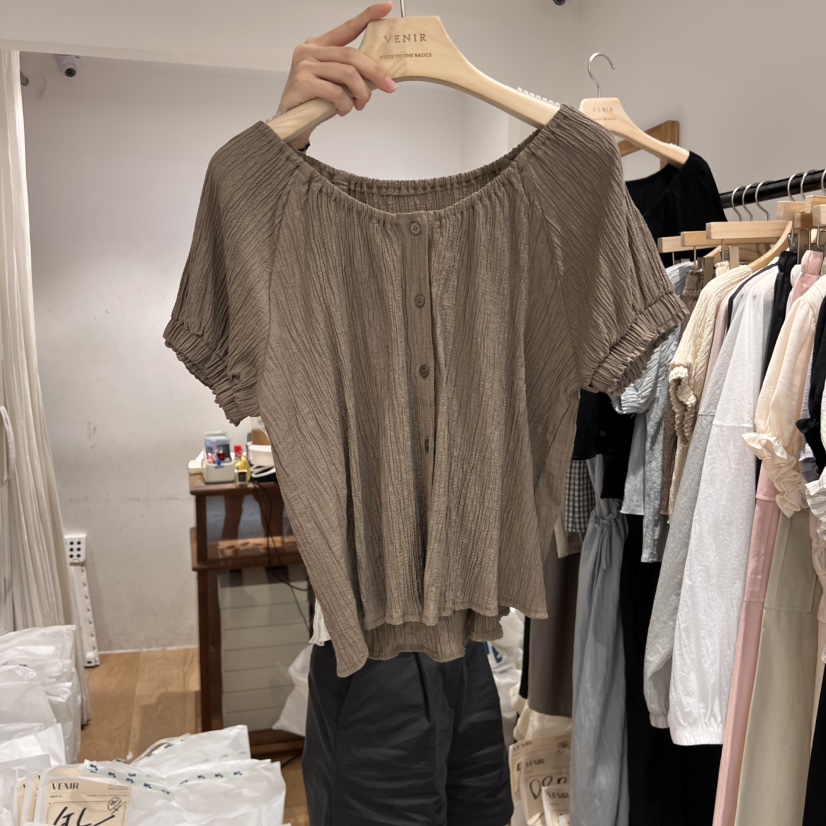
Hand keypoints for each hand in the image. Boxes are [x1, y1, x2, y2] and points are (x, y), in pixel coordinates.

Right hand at [277, 2, 397, 148]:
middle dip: (375, 72)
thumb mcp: (335, 82)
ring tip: (360, 105)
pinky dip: (345, 104)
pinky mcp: (302, 82)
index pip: (346, 28)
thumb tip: (378, 76)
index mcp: (319, 45)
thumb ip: (349, 73)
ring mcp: (304, 65)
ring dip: (361, 93)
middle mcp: (310, 50)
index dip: (367, 17)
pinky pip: (336, 92)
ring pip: (347, 74)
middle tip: (388, 86)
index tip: (386, 7)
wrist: (292, 121)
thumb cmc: (314, 101)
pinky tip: (343, 110)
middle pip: (352, 55)